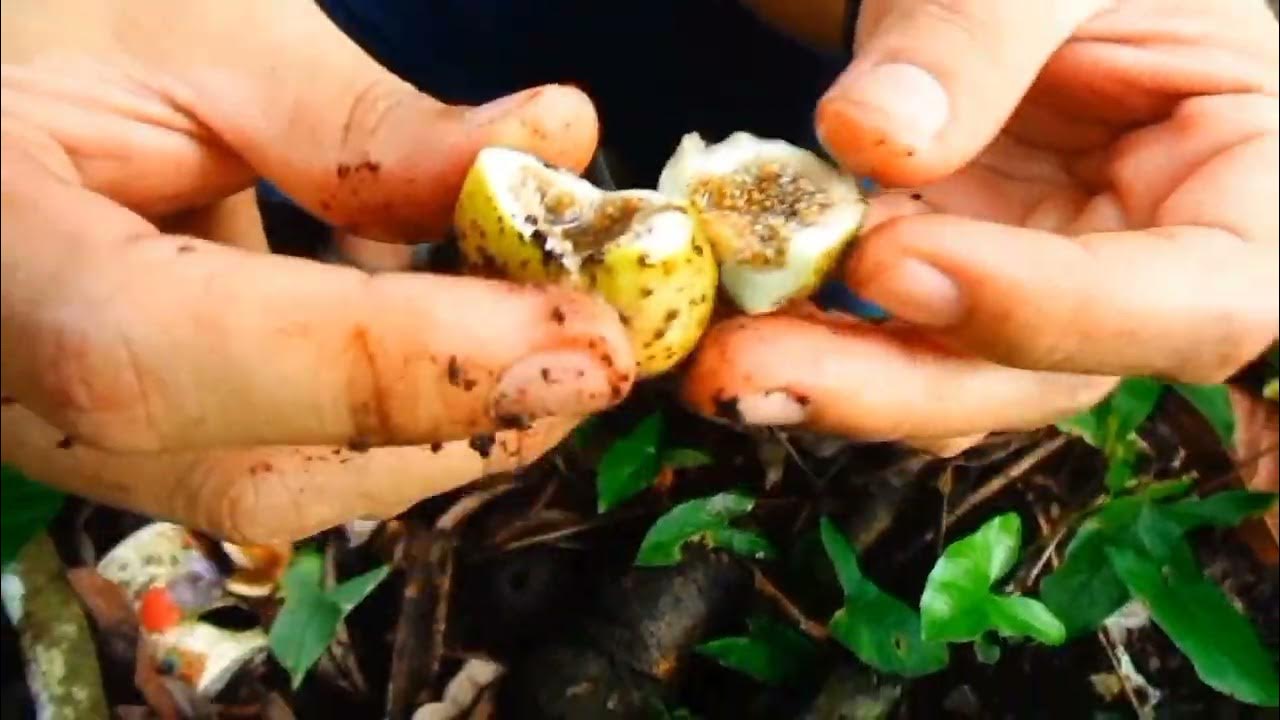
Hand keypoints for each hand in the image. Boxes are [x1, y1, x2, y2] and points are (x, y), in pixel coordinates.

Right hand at [0, 0, 633, 543]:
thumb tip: (554, 146)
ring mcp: (63, 436)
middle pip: (253, 467)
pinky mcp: (127, 443)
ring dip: (441, 416)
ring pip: (279, 488)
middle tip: (596, 336)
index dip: (391, 362)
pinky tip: (441, 318)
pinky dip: (392, 408)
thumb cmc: (47, 29)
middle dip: (458, 413)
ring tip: (537, 319)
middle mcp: (9, 390)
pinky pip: (275, 462)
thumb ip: (364, 121)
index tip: (582, 346)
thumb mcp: (194, 34)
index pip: (168, 353)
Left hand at [685, 0, 1278, 452]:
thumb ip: (976, 31)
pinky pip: (888, 343)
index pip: (1199, 296)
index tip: (898, 263)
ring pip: (954, 383)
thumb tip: (873, 137)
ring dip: (830, 384)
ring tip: (715, 359)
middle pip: (1050, 377)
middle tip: (746, 372)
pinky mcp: (954, 289)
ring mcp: (1041, 288)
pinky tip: (729, 319)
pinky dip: (809, 338)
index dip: (1053, 309)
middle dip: (895, 386)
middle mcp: (1147, 266)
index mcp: (1246, 181)